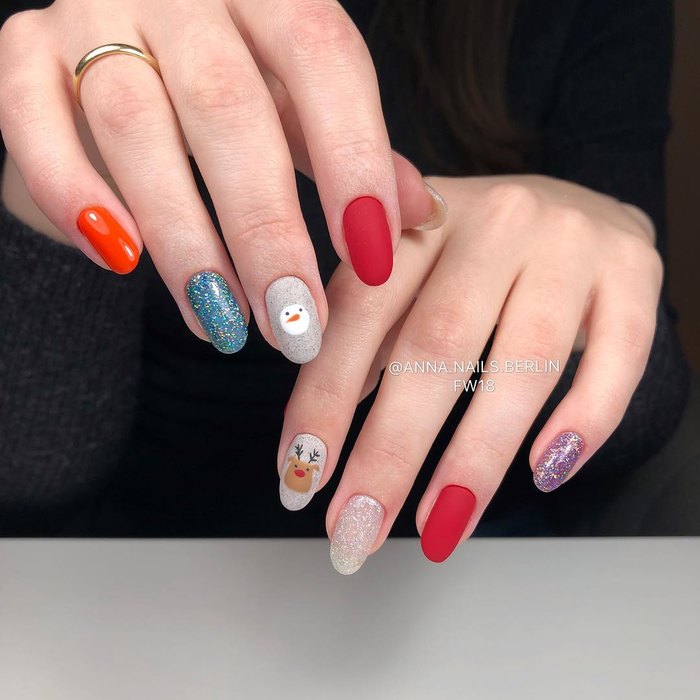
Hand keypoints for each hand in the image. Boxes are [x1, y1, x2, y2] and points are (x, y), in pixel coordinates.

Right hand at [0, 1, 438, 360]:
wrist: (134, 20)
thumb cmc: (243, 66)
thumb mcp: (308, 96)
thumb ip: (356, 147)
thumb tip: (418, 216)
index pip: (323, 60)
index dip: (353, 164)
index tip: (371, 264)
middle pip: (227, 108)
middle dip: (264, 232)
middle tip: (293, 323)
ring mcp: (94, 10)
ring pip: (132, 123)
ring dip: (182, 239)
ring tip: (222, 322)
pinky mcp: (25, 48)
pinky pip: (27, 116)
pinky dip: (71, 192)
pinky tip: (121, 260)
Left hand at [279, 175, 661, 571]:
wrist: (582, 206)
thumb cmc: (482, 256)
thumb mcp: (415, 275)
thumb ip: (371, 337)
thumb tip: (321, 429)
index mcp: (421, 221)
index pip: (361, 310)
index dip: (324, 396)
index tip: (301, 475)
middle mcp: (494, 221)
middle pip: (436, 343)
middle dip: (390, 448)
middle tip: (357, 526)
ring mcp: (569, 244)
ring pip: (522, 360)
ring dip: (475, 457)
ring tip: (440, 526)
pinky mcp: (633, 273)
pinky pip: (617, 355)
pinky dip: (582, 420)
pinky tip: (544, 473)